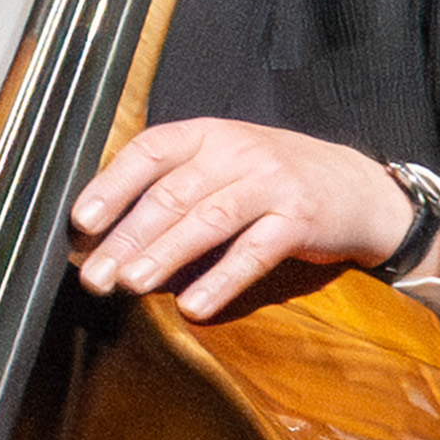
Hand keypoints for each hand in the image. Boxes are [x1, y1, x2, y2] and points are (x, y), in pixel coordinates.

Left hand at [67, 115, 425, 319]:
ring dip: (165, 255)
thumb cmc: (275, 181)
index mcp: (210, 133)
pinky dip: (220, 280)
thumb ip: (175, 186)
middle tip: (95, 274)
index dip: (112, 185)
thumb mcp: (225, 164)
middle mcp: (238, 151)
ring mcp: (271, 183)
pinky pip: (253, 252)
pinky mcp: (300, 219)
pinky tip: (193, 306)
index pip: (150, 151)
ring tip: (131, 285)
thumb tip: (108, 233)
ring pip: (208, 220)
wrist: (359, 190)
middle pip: (172, 194)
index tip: (81, 221)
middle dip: (128, 236)